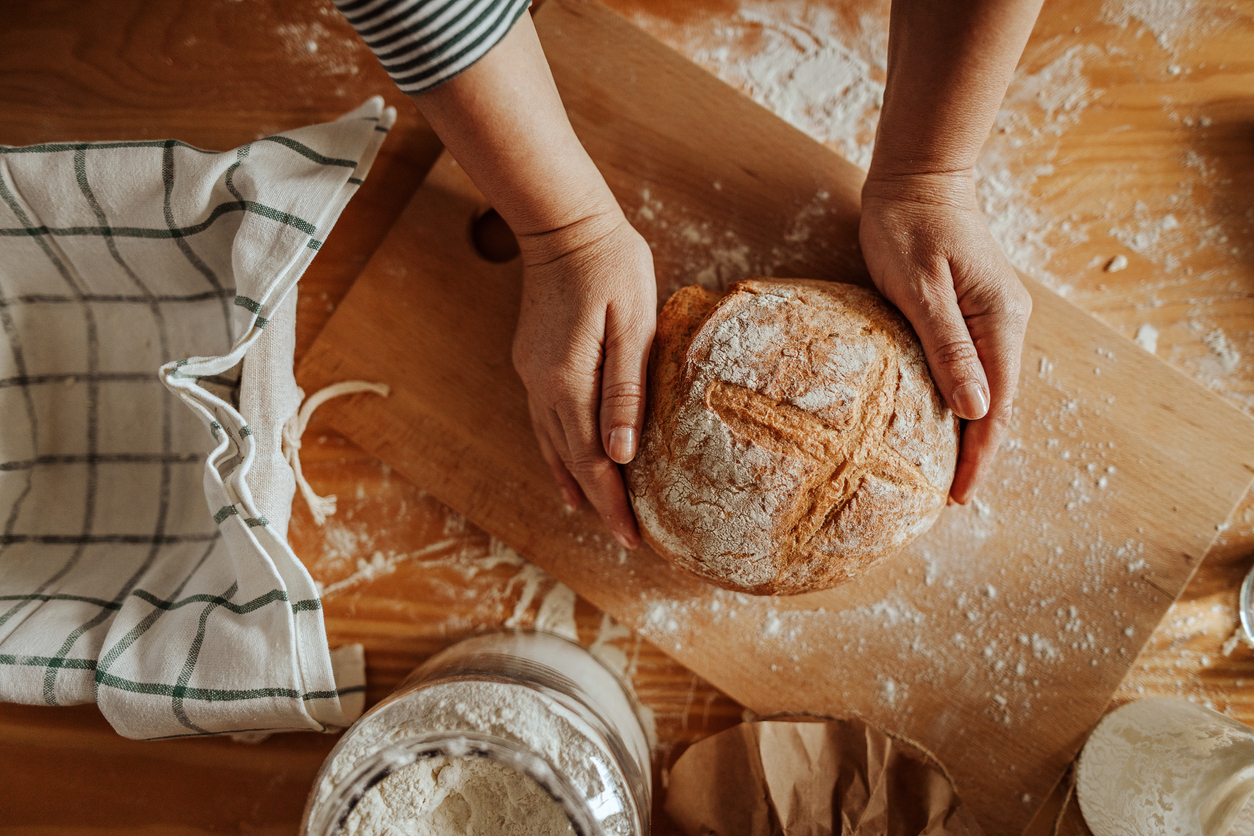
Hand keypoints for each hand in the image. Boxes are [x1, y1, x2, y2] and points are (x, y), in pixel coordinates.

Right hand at [512, 208, 656, 548]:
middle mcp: (542, 386)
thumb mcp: (632, 323)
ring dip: (573, 480)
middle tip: (624, 535)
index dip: (612, 503)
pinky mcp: (531, 361)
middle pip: (569, 460)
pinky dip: (557, 450)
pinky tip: (568, 461)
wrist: (562, 224)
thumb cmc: (611, 265)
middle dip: (597, 501)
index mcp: (568, 381)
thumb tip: (621, 453)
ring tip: (593, 511)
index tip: (633, 538)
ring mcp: (532, 374)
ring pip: (551, 444)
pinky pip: (544, 420)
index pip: (591, 461)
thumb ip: (625, 389)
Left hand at [859, 170, 1031, 503]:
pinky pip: (972, 370)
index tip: (958, 498)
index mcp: (999, 322)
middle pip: (996, 407)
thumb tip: (976, 411)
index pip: (996, 409)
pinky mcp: (973, 313)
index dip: (979, 458)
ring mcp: (992, 319)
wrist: (916, 177)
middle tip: (946, 498)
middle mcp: (1005, 324)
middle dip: (976, 454)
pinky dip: (959, 403)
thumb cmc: (909, 226)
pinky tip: (939, 423)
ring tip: (942, 474)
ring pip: (986, 391)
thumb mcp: (921, 289)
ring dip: (969, 433)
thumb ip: (948, 348)